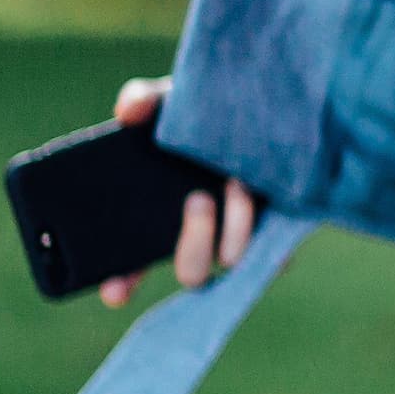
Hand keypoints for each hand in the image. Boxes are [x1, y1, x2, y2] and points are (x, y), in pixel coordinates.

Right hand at [104, 79, 254, 308]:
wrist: (269, 109)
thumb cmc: (209, 114)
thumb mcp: (177, 102)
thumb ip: (147, 101)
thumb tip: (128, 111)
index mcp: (163, 218)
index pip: (132, 267)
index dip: (121, 284)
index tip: (115, 292)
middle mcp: (200, 235)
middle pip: (192, 272)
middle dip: (194, 241)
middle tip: (198, 199)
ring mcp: (239, 236)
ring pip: (234, 261)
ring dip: (236, 228)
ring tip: (237, 182)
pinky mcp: (279, 230)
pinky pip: (277, 255)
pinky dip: (274, 236)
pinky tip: (268, 197)